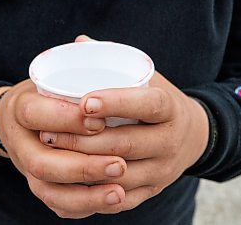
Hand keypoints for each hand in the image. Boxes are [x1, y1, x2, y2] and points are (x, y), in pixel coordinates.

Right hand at [0, 79, 132, 217]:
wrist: (21, 118)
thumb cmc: (50, 93)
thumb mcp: (58, 77)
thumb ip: (84, 79)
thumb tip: (133, 83)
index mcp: (20, 107)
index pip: (35, 114)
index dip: (67, 119)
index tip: (99, 121)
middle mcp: (19, 140)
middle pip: (41, 164)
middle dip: (83, 167)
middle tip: (120, 165)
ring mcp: (26, 167)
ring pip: (49, 191)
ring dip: (86, 195)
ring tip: (119, 193)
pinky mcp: (39, 186)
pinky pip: (59, 205)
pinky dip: (85, 206)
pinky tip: (113, 202)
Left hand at [38, 36, 209, 211]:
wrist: (193, 136)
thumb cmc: (157, 101)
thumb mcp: (147, 77)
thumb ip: (115, 60)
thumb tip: (80, 42)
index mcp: (170, 108)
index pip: (147, 105)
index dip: (117, 102)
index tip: (84, 102)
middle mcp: (170, 141)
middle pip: (124, 143)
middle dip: (82, 139)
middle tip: (47, 132)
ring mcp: (162, 170)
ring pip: (118, 173)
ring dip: (82, 166)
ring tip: (51, 154)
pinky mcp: (152, 190)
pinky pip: (120, 199)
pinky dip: (92, 191)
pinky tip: (67, 180)